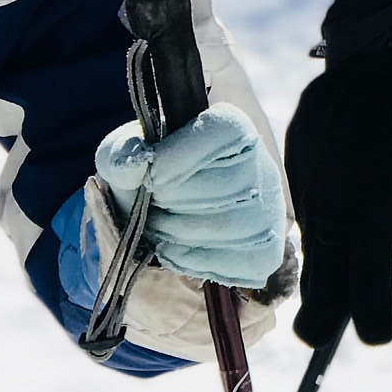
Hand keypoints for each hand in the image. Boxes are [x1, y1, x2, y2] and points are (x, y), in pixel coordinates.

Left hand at [94, 103, 285, 289]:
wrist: (172, 209)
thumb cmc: (151, 175)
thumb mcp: (127, 155)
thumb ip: (122, 153)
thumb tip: (135, 164)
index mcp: (232, 129)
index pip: (222, 132)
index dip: (180, 157)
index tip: (151, 176)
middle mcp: (262, 167)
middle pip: (223, 186)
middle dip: (172, 203)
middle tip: (152, 207)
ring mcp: (269, 212)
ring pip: (228, 226)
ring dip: (178, 234)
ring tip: (160, 228)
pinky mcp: (267, 251)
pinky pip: (239, 262)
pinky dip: (196, 261)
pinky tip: (176, 250)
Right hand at [283, 0, 391, 346]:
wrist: (377, 34)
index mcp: (373, 197)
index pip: (367, 277)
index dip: (372, 313)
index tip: (378, 336)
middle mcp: (332, 192)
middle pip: (325, 273)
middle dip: (323, 312)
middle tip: (318, 338)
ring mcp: (307, 174)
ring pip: (311, 239)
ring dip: (321, 267)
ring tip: (321, 297)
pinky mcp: (294, 156)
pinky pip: (306, 204)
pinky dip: (320, 221)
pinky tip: (334, 213)